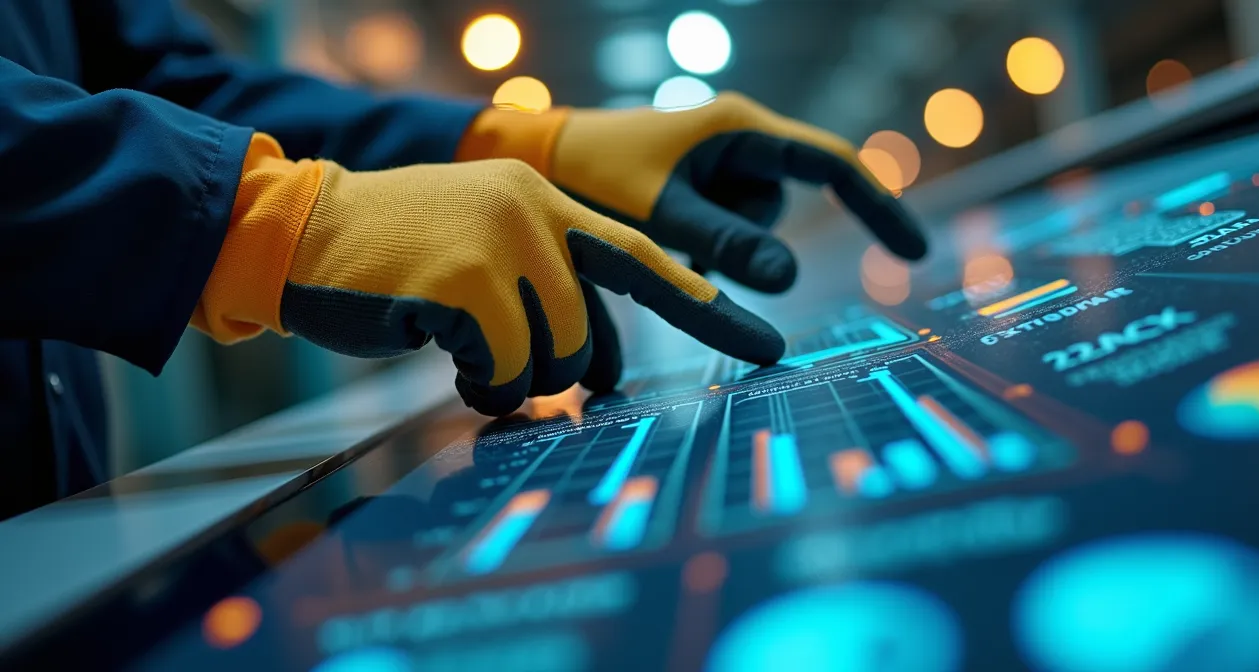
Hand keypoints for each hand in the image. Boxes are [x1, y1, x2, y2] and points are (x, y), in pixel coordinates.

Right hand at [193, 135, 782, 415]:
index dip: (703, 305)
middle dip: (551, 369)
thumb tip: (602, 371)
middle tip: (496, 362)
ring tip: (461, 349)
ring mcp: (502, 241)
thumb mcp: (485, 258)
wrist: (300, 232)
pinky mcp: (466, 282)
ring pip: (552, 358)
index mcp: (547, 201)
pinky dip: (479, 383)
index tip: (764, 341)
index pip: (643, 258)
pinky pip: (506, 371)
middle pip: (589, 334)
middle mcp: (535, 211)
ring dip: (509, 378)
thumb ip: (550, 295)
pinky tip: (440, 351)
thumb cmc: (397, 258)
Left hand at [457, 91, 926, 292]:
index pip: (832, 166)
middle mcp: (740, 140)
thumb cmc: (597, 174)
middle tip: (675, 229)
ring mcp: (722, 165)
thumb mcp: (662, 213)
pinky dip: (704, 245)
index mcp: (740, 129)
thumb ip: (725, 244)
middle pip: (781, 208)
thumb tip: (789, 278)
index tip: (912, 255)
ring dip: (717, 243)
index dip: (879, 207)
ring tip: (657, 225)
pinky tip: (660, 233)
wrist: (545, 158)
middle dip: (742, 236)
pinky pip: (728, 231)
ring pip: (754, 227)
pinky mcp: (704, 188)